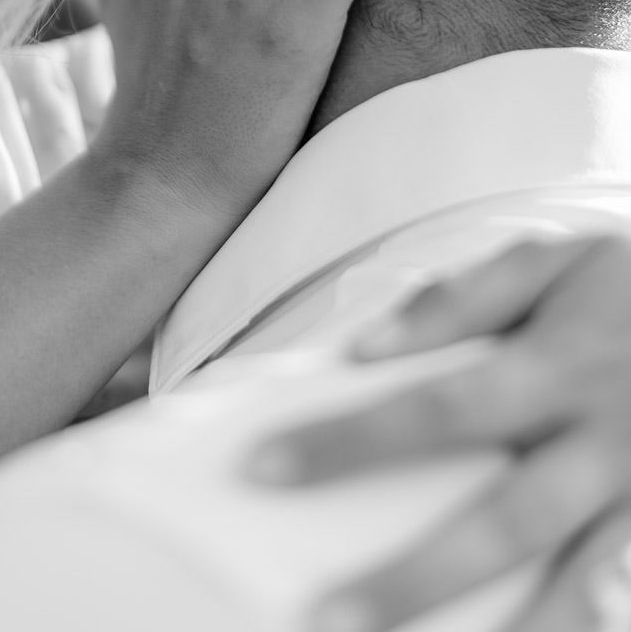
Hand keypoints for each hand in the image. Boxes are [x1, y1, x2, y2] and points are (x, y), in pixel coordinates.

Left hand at [253, 234, 630, 631]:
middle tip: (323, 622)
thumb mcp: (550, 262)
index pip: (437, 408)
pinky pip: (623, 593)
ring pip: (579, 590)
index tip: (262, 469)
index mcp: (560, 365)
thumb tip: (362, 347)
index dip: (351, 440)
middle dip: (413, 581)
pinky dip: (585, 624)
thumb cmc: (625, 289)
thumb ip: (459, 300)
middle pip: (502, 525)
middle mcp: (605, 443)